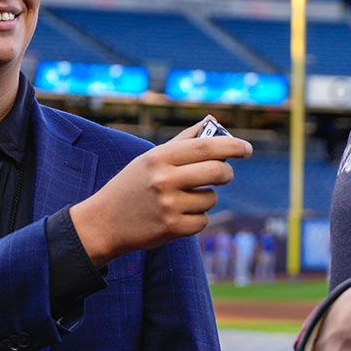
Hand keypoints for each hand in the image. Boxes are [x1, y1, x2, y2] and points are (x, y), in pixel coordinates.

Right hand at [69, 118, 251, 264]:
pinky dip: (196, 218)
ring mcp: (169, 205)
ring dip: (205, 198)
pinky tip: (177, 216)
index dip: (232, 146)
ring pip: (211, 198)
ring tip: (183, 199)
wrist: (103, 222)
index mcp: (159, 157)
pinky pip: (203, 220)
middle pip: (217, 171)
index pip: (206, 146)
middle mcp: (164, 179)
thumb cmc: (131, 185)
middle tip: (224, 174)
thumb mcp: (150, 158)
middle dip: (226, 173)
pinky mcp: (172, 228)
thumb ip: (182, 141)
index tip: (247, 148)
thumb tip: (211, 122)